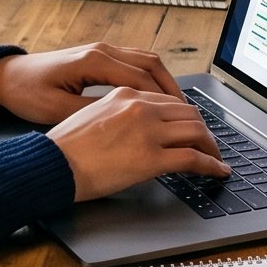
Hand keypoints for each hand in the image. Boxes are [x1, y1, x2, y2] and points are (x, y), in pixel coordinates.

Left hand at [0, 41, 186, 125]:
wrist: (6, 77)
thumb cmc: (28, 93)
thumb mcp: (58, 111)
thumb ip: (93, 114)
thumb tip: (125, 126)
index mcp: (94, 62)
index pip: (142, 80)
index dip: (165, 101)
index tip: (181, 120)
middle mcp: (102, 50)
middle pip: (152, 65)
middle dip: (173, 90)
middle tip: (189, 115)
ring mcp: (101, 50)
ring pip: (146, 60)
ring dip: (165, 81)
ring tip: (179, 106)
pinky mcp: (98, 56)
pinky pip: (135, 61)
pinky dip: (151, 77)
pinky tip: (157, 95)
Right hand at [46, 87, 226, 199]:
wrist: (50, 165)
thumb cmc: (63, 148)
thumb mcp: (91, 116)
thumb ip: (119, 116)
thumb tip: (137, 130)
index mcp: (125, 94)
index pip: (168, 101)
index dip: (186, 117)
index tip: (192, 128)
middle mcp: (139, 107)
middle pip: (188, 113)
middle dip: (203, 130)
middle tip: (208, 145)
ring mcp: (147, 131)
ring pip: (196, 131)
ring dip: (210, 147)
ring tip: (215, 159)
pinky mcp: (151, 158)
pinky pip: (192, 158)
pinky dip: (211, 165)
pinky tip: (217, 171)